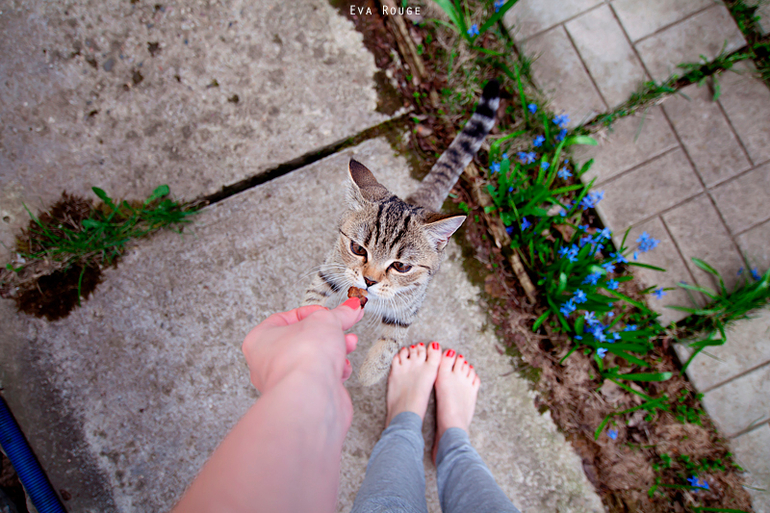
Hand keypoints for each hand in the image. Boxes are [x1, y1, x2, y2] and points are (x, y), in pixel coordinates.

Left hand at [242, 298, 364, 392]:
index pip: (285, 318)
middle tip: (341, 327)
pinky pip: (319, 379)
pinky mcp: (304, 397)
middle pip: (302, 340)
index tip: (328, 312)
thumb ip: (340, 313)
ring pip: (313, 360)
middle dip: (327, 333)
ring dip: (334, 351)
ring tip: (347, 345)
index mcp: (260, 340)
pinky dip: (334, 372)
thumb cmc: (301, 359)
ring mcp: (286, 382)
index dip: (310, 312)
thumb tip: (350, 308)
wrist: (312, 396)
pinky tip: (342, 368)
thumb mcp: (326, 320)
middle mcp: (268, 363)